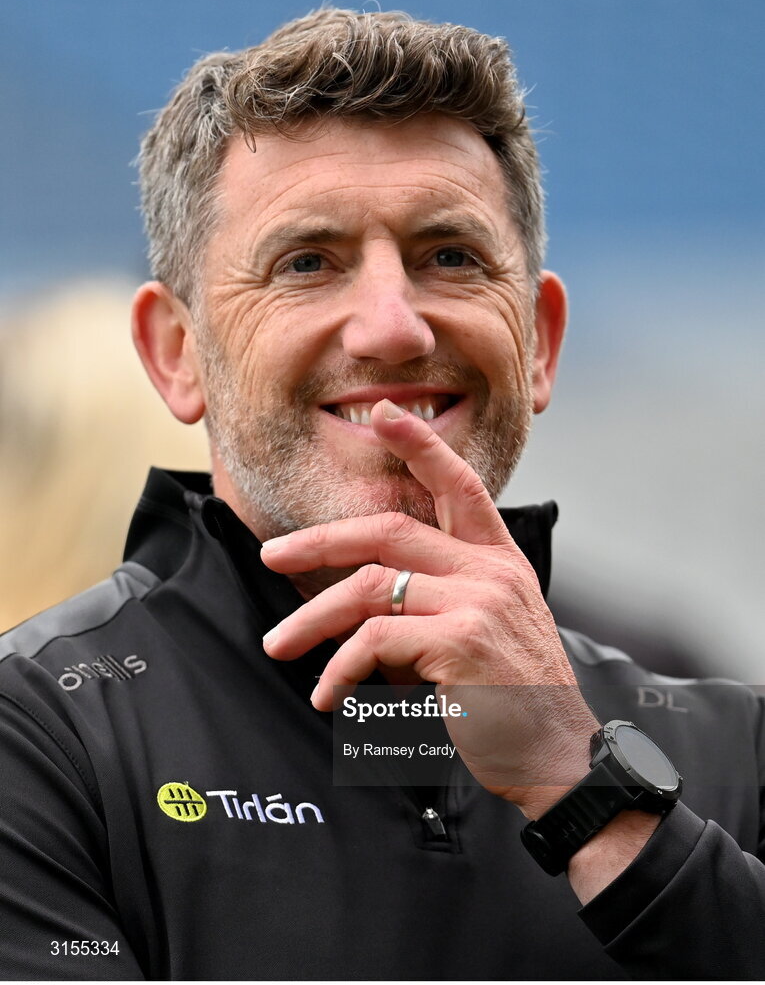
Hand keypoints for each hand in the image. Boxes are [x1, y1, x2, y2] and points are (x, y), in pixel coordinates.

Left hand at [260, 399, 597, 816]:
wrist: (557, 758)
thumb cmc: (514, 700)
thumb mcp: (487, 631)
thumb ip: (436, 601)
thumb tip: (360, 602)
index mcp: (500, 561)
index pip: (460, 486)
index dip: (422, 446)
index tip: (385, 414)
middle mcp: (491, 571)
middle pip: (389, 531)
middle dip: (320, 540)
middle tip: (273, 555)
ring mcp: (478, 601)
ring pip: (369, 586)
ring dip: (313, 619)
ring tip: (280, 645)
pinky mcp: (461, 640)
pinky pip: (374, 640)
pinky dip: (340, 669)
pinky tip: (328, 695)